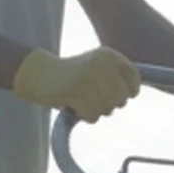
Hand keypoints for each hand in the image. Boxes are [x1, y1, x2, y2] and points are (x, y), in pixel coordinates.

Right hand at [12, 47, 140, 120]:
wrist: (39, 73)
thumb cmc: (74, 75)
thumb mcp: (99, 68)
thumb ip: (118, 77)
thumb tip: (134, 93)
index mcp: (110, 55)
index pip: (134, 82)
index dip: (126, 93)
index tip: (111, 92)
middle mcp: (102, 64)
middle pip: (121, 100)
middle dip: (108, 104)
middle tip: (90, 96)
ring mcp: (89, 77)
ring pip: (107, 110)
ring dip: (95, 110)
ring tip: (81, 98)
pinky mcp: (75, 92)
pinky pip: (93, 116)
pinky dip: (86, 116)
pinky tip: (75, 106)